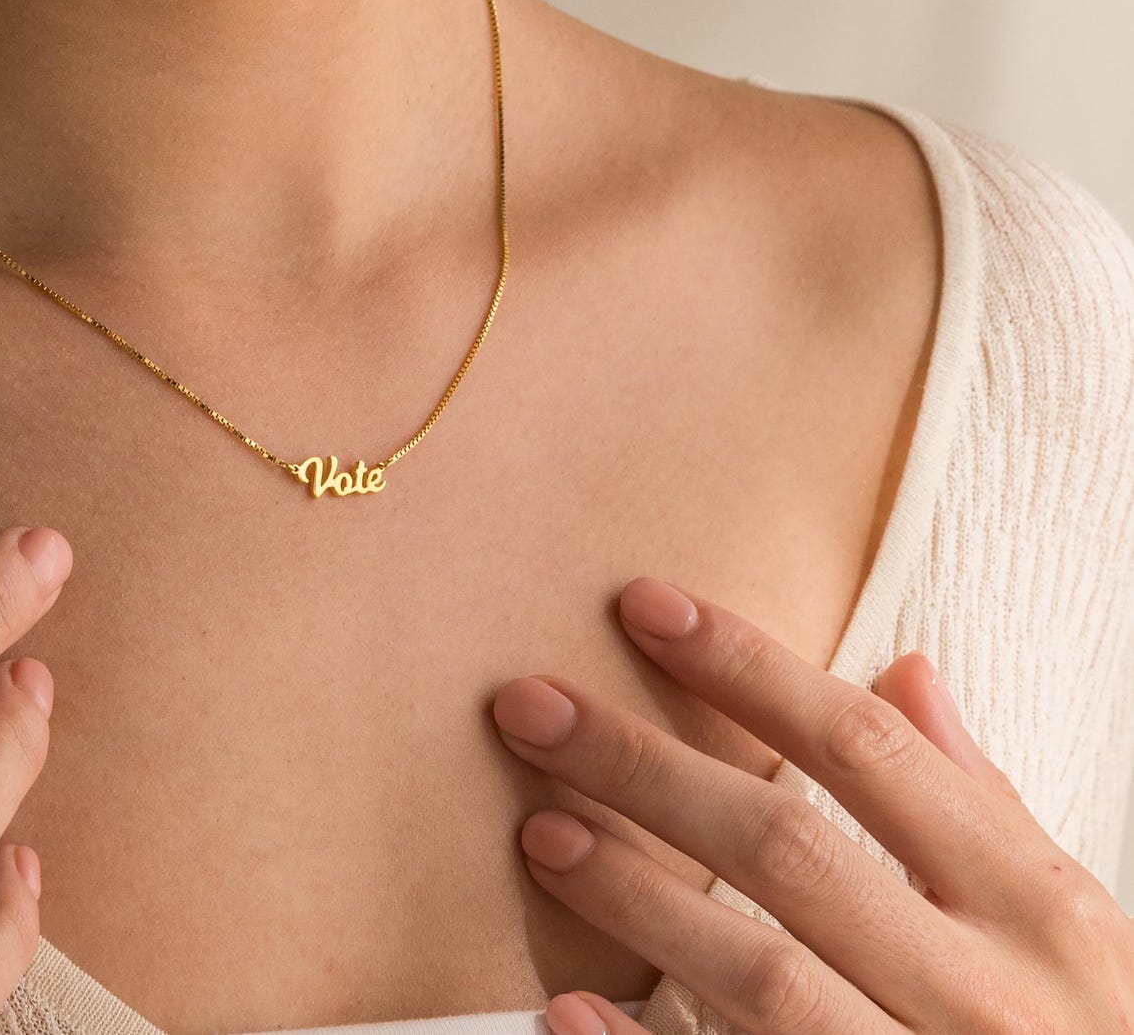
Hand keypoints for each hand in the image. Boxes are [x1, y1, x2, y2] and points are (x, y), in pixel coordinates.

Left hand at [489, 576, 1133, 1033]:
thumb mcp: (1071, 924)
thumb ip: (982, 800)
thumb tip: (904, 669)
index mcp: (1035, 905)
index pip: (864, 749)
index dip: (746, 667)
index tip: (643, 607)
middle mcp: (984, 993)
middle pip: (784, 848)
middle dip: (645, 768)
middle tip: (531, 710)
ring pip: (759, 975)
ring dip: (637, 898)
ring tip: (540, 834)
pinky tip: (570, 1010)